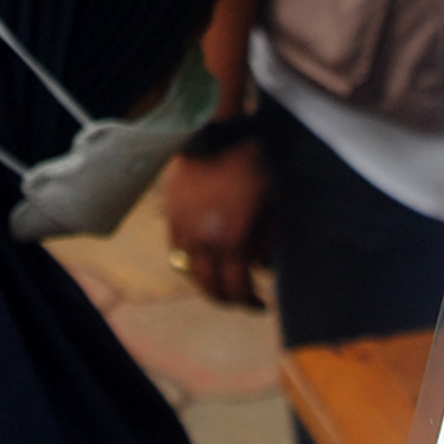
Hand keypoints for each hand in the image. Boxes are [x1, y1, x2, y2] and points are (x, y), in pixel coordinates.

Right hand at [161, 131, 272, 309]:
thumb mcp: (271, 203)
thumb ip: (268, 240)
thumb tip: (264, 267)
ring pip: (192, 275)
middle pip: (212, 290)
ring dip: (208, 285)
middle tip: (242, 300)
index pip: (238, 289)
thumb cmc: (250, 168)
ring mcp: (185, 233)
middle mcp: (205, 244)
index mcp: (233, 242)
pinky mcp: (172, 220)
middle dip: (229, 301)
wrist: (214, 138)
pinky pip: (178, 254)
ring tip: (223, 284)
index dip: (251, 303)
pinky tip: (204, 262)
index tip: (262, 305)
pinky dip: (191, 265)